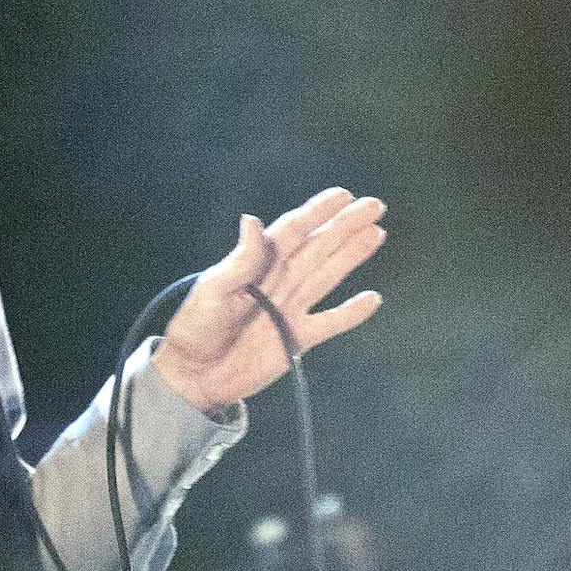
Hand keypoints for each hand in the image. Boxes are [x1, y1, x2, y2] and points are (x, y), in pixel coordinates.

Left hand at [152, 188, 386, 412]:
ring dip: (352, 255)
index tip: (342, 196)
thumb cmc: (195, 328)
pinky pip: (330, 323)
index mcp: (257, 265)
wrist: (194, 375)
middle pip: (318, 247)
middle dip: (345, 226)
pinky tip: (371, 299)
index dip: (317, 212)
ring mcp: (290, 308)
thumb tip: (252, 220)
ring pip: (329, 275)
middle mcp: (279, 281)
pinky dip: (351, 314)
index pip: (292, 231)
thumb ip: (240, 260)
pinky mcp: (296, 338)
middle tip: (374, 206)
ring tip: (376, 234)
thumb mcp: (212, 291)